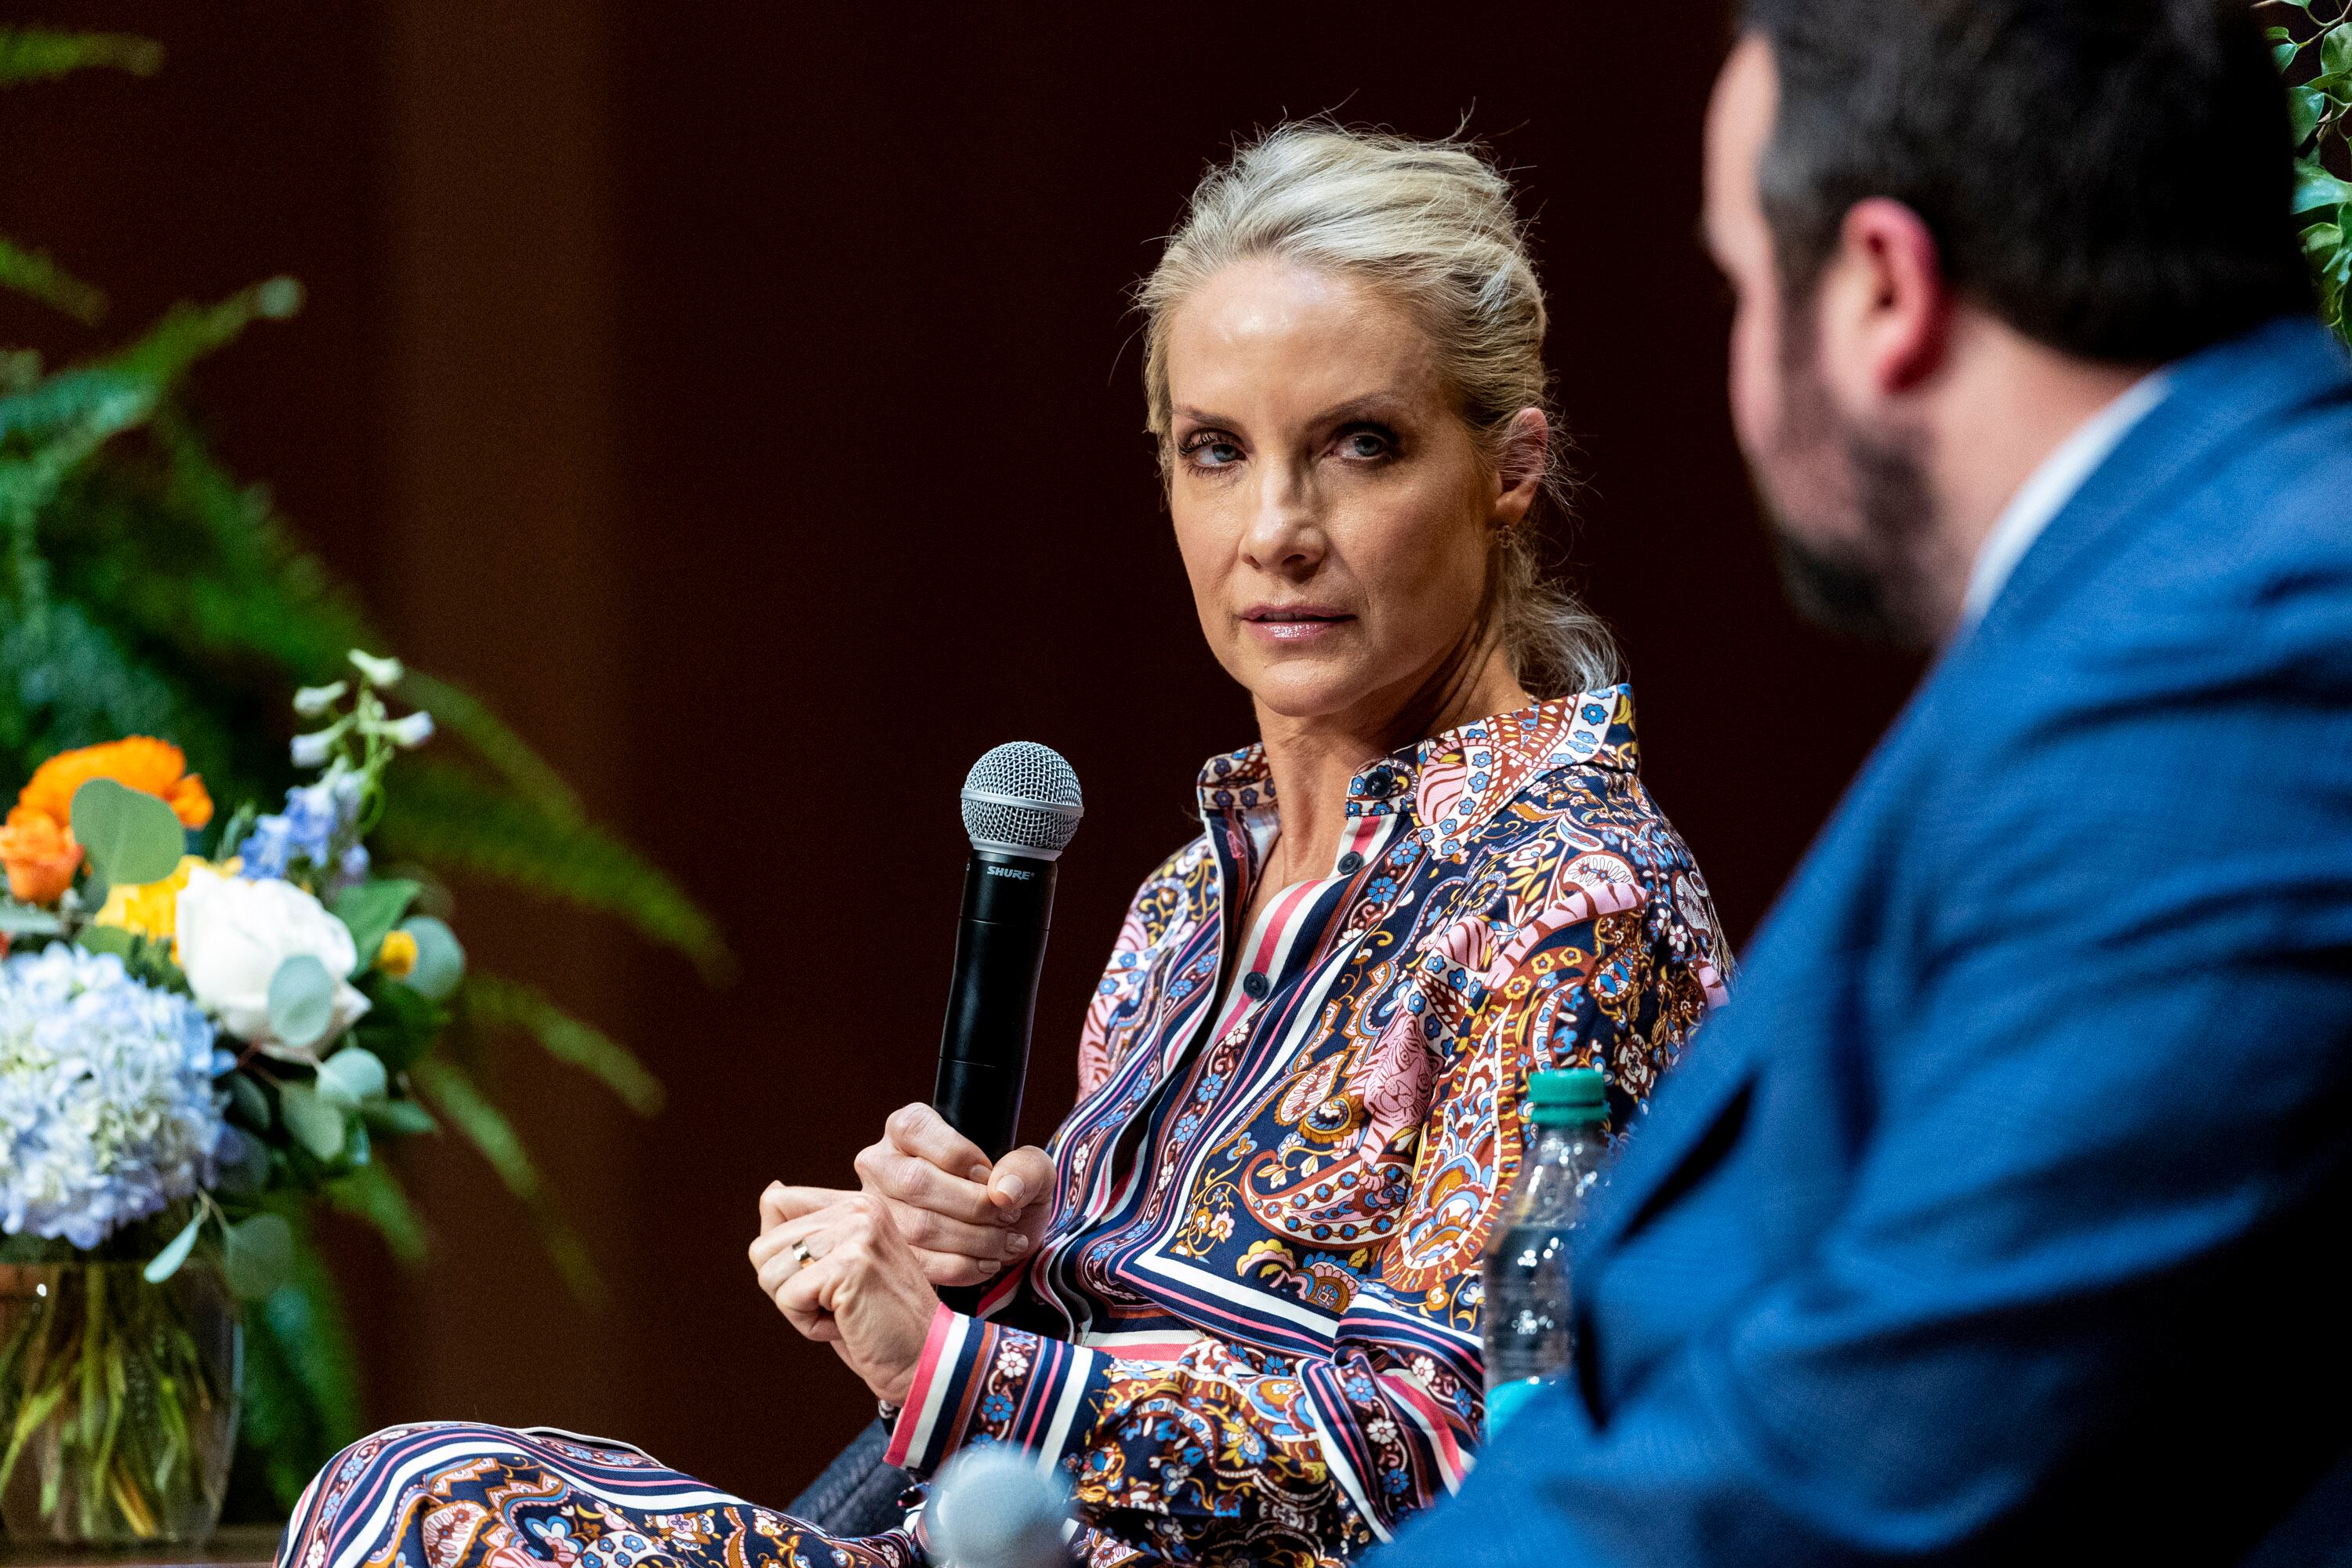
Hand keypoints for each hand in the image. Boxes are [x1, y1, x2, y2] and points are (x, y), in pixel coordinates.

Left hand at [749, 1190, 938, 1405]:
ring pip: (770, 1273)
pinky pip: (788, 1297)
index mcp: (858, 1204)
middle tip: (838, 1303)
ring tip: (845, 1311)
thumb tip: (770, 1191)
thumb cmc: (877, 1322)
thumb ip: (802, 1232)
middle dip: (789, 1289)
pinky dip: (809, 1324)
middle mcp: (859, 1207)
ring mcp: (857, 1231)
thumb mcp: (836, 1267)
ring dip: (800, 1308)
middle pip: (763, 1247)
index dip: (784, 1257)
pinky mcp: (850, 1263)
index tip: (826, 1279)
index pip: (777, 1204)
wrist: (925, 1360)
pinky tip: (847, 1323)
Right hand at [848, 1102, 1055, 1287]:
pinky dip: (961, 1267)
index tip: (990, 1177)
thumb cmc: (1009, 1189)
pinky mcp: (888, 1250)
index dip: (959, 1156)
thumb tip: (1003, 1191)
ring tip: (1006, 1242)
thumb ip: (1026, 1168)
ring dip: (973, 1240)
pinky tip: (988, 1263)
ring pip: (917, 1227)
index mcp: (907, 1128)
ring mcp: (878, 1209)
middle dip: (973, 1206)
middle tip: (1009, 1216)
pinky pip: (918, 1263)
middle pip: (915, 1182)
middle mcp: (881, 1164)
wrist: (1006, 1233)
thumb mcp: (1030, 1169)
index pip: (918, 1131)